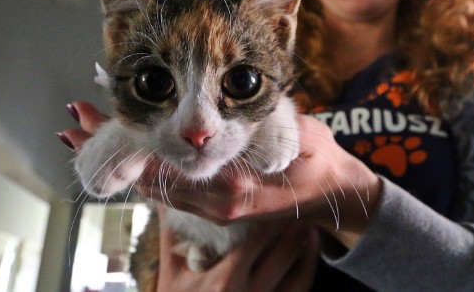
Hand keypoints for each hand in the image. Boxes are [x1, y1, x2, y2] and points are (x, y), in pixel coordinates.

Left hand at [59, 102, 381, 249]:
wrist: (334, 194)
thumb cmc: (319, 160)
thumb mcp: (300, 133)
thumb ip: (264, 124)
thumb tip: (227, 102)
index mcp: (235, 187)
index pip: (167, 164)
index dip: (128, 142)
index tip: (94, 122)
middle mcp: (218, 203)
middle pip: (151, 177)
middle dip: (112, 150)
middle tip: (73, 126)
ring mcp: (216, 210)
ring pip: (158, 186)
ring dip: (124, 160)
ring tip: (88, 137)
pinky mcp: (218, 209)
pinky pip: (173, 192)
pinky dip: (146, 172)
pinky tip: (132, 156)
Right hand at [157, 205, 318, 291]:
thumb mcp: (172, 272)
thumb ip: (172, 232)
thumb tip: (165, 194)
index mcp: (225, 279)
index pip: (258, 237)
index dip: (270, 212)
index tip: (274, 191)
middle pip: (285, 250)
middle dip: (294, 222)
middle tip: (299, 197)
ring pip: (301, 271)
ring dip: (307, 244)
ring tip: (308, 221)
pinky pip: (301, 289)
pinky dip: (308, 267)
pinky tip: (307, 250)